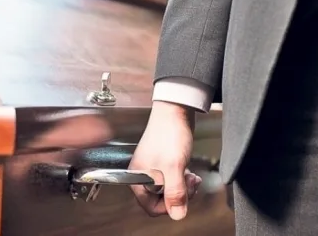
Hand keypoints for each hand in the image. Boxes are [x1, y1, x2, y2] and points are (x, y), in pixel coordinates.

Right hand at [129, 101, 201, 219]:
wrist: (174, 113)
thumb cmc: (168, 134)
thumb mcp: (174, 168)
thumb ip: (175, 193)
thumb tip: (177, 215)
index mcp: (138, 178)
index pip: (150, 207)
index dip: (168, 206)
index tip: (180, 198)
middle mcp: (142, 176)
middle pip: (160, 201)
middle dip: (178, 195)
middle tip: (187, 183)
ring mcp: (152, 170)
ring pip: (168, 191)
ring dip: (182, 187)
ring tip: (189, 175)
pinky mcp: (162, 164)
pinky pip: (172, 181)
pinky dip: (182, 179)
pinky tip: (187, 170)